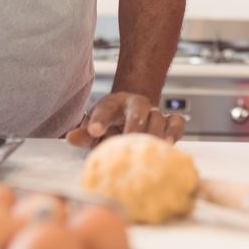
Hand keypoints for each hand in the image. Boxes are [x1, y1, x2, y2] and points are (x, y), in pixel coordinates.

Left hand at [66, 91, 186, 147]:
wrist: (131, 116)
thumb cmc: (111, 125)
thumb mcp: (94, 128)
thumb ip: (84, 134)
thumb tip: (71, 137)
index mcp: (113, 104)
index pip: (105, 108)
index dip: (99, 118)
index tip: (94, 131)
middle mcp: (135, 105)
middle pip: (138, 106)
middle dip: (134, 121)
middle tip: (129, 137)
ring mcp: (153, 112)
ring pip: (158, 116)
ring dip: (155, 130)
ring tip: (151, 144)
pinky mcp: (169, 122)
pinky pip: (177, 122)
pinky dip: (175, 131)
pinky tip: (168, 144)